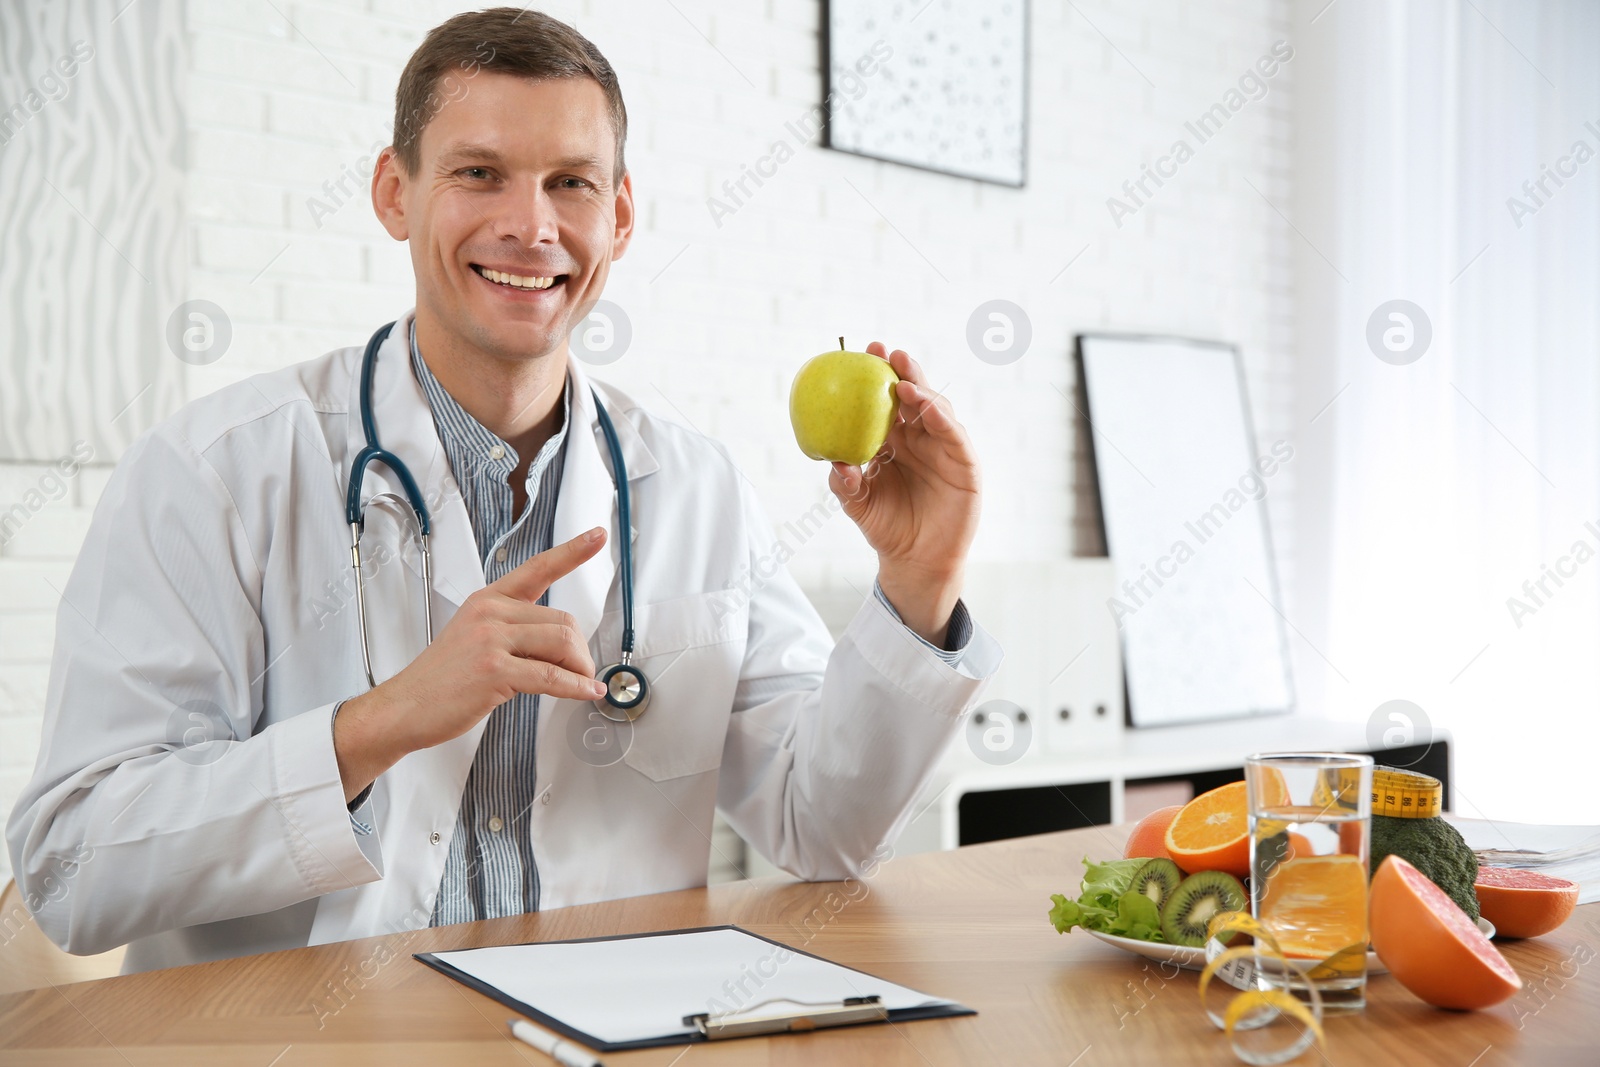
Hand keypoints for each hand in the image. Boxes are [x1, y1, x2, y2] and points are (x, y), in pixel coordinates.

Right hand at [333, 528, 608, 801]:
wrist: (404, 707)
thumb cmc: (440, 678)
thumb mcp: (473, 636)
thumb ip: (511, 629)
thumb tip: (558, 642)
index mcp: (488, 600)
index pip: (538, 568)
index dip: (572, 551)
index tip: (597, 536)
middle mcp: (491, 613)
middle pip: (563, 621)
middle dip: (579, 651)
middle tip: (580, 671)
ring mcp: (491, 640)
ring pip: (562, 643)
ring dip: (580, 668)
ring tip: (581, 682)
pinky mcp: (495, 671)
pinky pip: (552, 676)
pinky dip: (577, 686)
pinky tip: (586, 691)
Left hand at [827, 343, 980, 644]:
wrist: (915, 561)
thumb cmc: (886, 528)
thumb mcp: (858, 504)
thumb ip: (845, 483)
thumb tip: (835, 462)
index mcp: (894, 441)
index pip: (887, 401)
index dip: (878, 375)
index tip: (861, 352)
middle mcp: (921, 439)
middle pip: (915, 396)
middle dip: (903, 370)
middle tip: (885, 353)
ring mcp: (945, 449)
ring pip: (937, 410)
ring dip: (922, 392)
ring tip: (902, 382)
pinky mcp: (965, 464)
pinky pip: (955, 436)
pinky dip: (942, 419)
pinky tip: (927, 409)